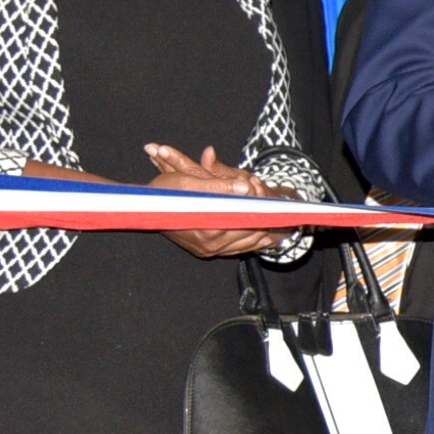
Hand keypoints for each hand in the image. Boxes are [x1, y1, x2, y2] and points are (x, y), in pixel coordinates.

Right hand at [143, 142, 285, 259]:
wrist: (145, 207)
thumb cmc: (166, 191)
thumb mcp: (190, 183)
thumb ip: (220, 186)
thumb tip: (245, 189)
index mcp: (208, 226)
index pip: (245, 220)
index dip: (263, 215)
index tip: (281, 212)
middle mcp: (209, 243)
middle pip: (248, 234)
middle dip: (267, 227)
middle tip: (288, 222)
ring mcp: (207, 250)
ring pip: (244, 244)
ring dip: (262, 237)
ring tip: (281, 231)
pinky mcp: (205, 251)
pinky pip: (235, 250)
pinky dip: (251, 244)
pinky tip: (264, 239)